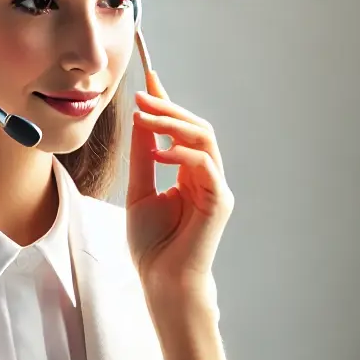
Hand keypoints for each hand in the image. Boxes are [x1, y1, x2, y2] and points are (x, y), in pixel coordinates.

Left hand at [126, 71, 233, 304]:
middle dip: (168, 108)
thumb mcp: (140, 191)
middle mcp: (206, 176)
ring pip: (204, 140)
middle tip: (141, 96)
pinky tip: (158, 151)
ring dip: (173, 123)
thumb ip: (143, 158)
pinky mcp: (219, 202)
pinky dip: (182, 154)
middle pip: (196, 128)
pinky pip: (205, 165)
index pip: (181, 130)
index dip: (168, 103)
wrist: (162, 280)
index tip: (150, 79)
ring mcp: (215, 188)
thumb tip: (140, 121)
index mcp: (188, 174)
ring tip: (144, 116)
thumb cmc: (152, 245)